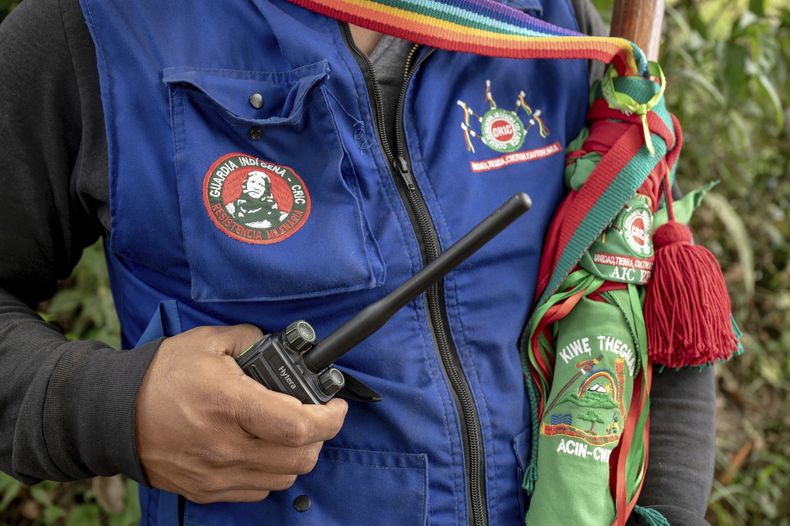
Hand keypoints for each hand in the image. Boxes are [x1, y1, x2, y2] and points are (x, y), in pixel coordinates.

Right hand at [135, 324, 347, 503]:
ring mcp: (217, 473)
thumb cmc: (161, 376)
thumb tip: (279, 348)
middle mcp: (227, 446)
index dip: (330, 418)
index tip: (336, 407)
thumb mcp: (208, 341)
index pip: (299, 425)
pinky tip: (263, 450)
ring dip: (297, 455)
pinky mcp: (207, 489)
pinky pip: (258, 490)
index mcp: (230, 405)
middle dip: (319, 436)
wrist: (113, 414)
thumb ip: (252, 340)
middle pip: (301, 458)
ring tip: (288, 432)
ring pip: (285, 478)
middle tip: (314, 416)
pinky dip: (271, 473)